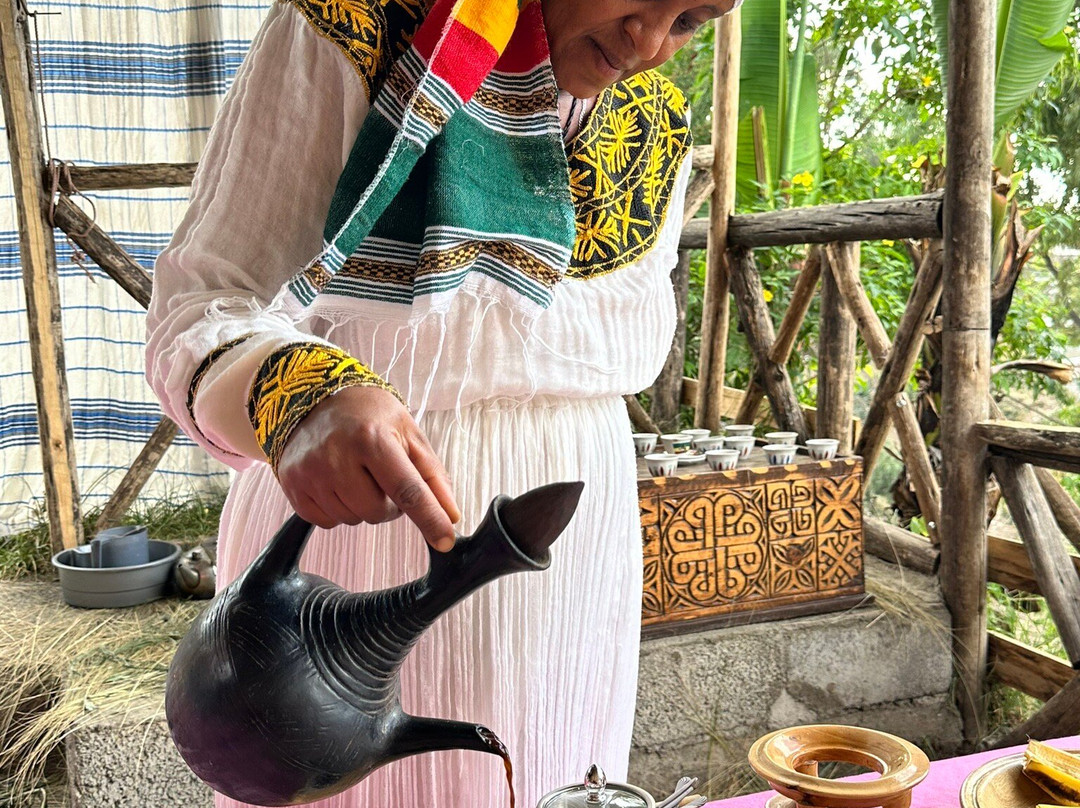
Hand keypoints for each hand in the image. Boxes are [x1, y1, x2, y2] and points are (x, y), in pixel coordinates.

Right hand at [274, 385, 459, 550]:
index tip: (446, 540)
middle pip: (378, 512)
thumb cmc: (368, 415)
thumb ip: (432, 475)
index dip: (429, 518)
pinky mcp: (292, 485)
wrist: (312, 398)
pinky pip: (326, 521)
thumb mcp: (407, 432)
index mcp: (372, 438)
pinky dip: (338, 509)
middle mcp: (337, 456)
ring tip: (357, 473)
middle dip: (388, 503)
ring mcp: (310, 473)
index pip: (407, 489)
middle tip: (382, 476)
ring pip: (352, 519)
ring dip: (362, 505)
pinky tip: (336, 481)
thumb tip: (451, 515)